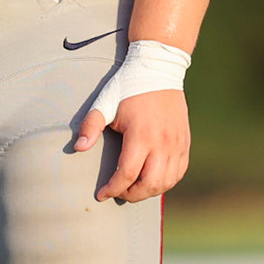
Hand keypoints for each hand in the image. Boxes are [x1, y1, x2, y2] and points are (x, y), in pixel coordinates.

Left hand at [72, 39, 192, 202]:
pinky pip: (179, 172)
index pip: (127, 174)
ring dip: (149, 191)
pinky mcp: (185, 142)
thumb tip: (78, 148)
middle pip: (149, 184)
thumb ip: (91, 125)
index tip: (101, 194)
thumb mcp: (106, 101)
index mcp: (141, 134)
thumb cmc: (129, 86)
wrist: (159, 68)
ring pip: (166, 182)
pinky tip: (153, 180)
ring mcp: (177, 144)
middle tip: (118, 192)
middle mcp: (162, 143)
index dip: (112, 188)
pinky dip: (166, 182)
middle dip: (131, 194)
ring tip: (133, 188)